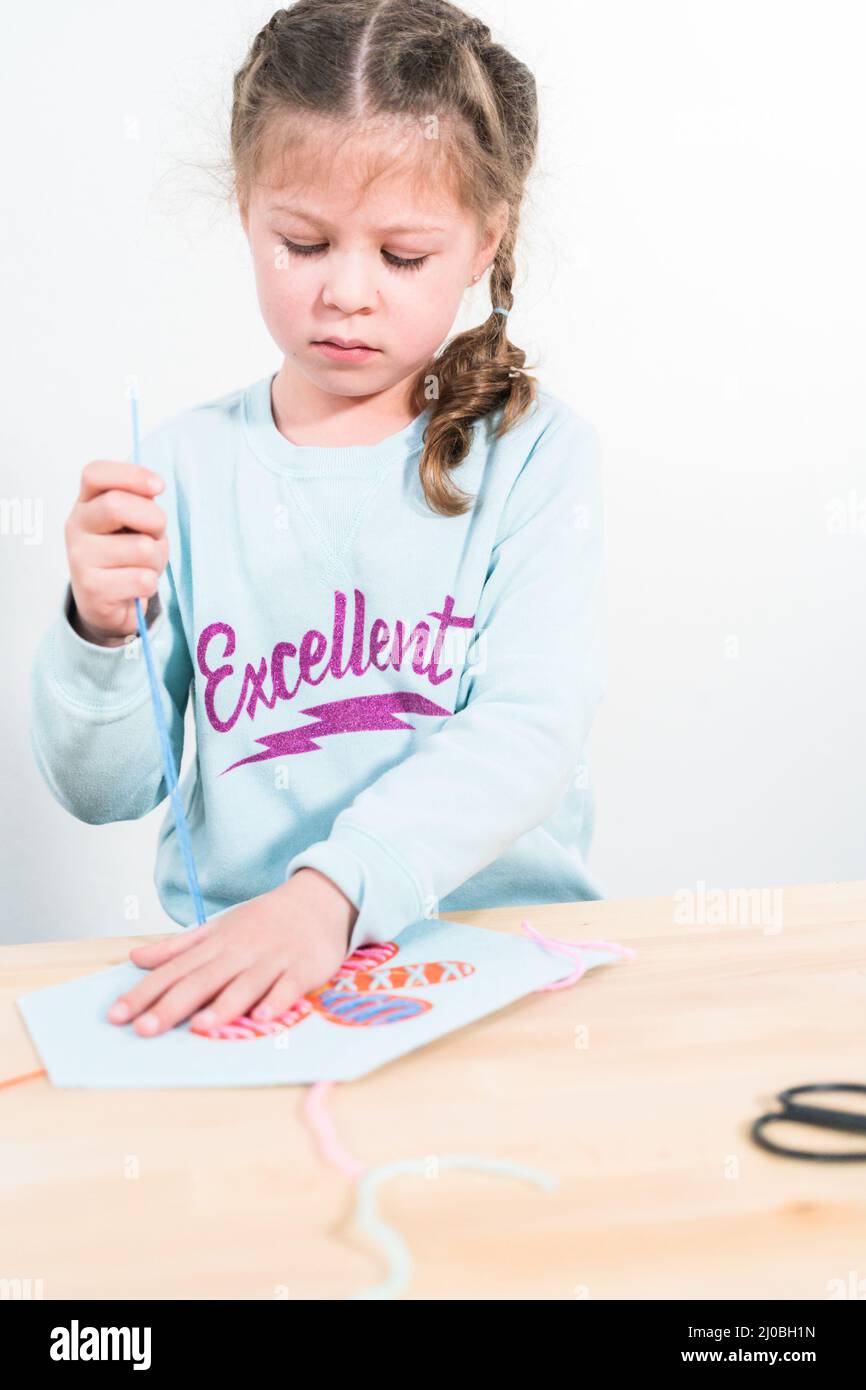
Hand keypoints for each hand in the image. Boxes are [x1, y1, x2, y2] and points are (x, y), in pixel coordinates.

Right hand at [65, 460, 168, 645]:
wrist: (106, 602)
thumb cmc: (125, 554)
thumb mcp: (132, 522)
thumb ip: (139, 501)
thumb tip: (152, 487)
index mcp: (86, 502)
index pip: (95, 473)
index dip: (132, 474)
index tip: (159, 487)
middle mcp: (76, 526)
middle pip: (116, 505)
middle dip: (154, 519)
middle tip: (156, 534)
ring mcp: (80, 559)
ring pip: (141, 548)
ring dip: (157, 558)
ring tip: (144, 565)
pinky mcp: (92, 590)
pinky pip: (143, 579)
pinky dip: (151, 584)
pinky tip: (137, 586)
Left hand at [106, 869, 358, 1036]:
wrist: (320, 899)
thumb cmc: (264, 921)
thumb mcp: (218, 929)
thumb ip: (177, 947)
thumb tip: (136, 958)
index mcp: (216, 945)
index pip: (173, 971)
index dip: (144, 993)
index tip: (116, 1015)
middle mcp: (240, 953)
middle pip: (201, 981)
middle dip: (171, 1006)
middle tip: (143, 1029)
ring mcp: (272, 961)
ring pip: (244, 986)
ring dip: (223, 1006)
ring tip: (199, 1026)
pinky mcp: (303, 970)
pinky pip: (288, 988)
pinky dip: (276, 1002)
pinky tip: (263, 1017)